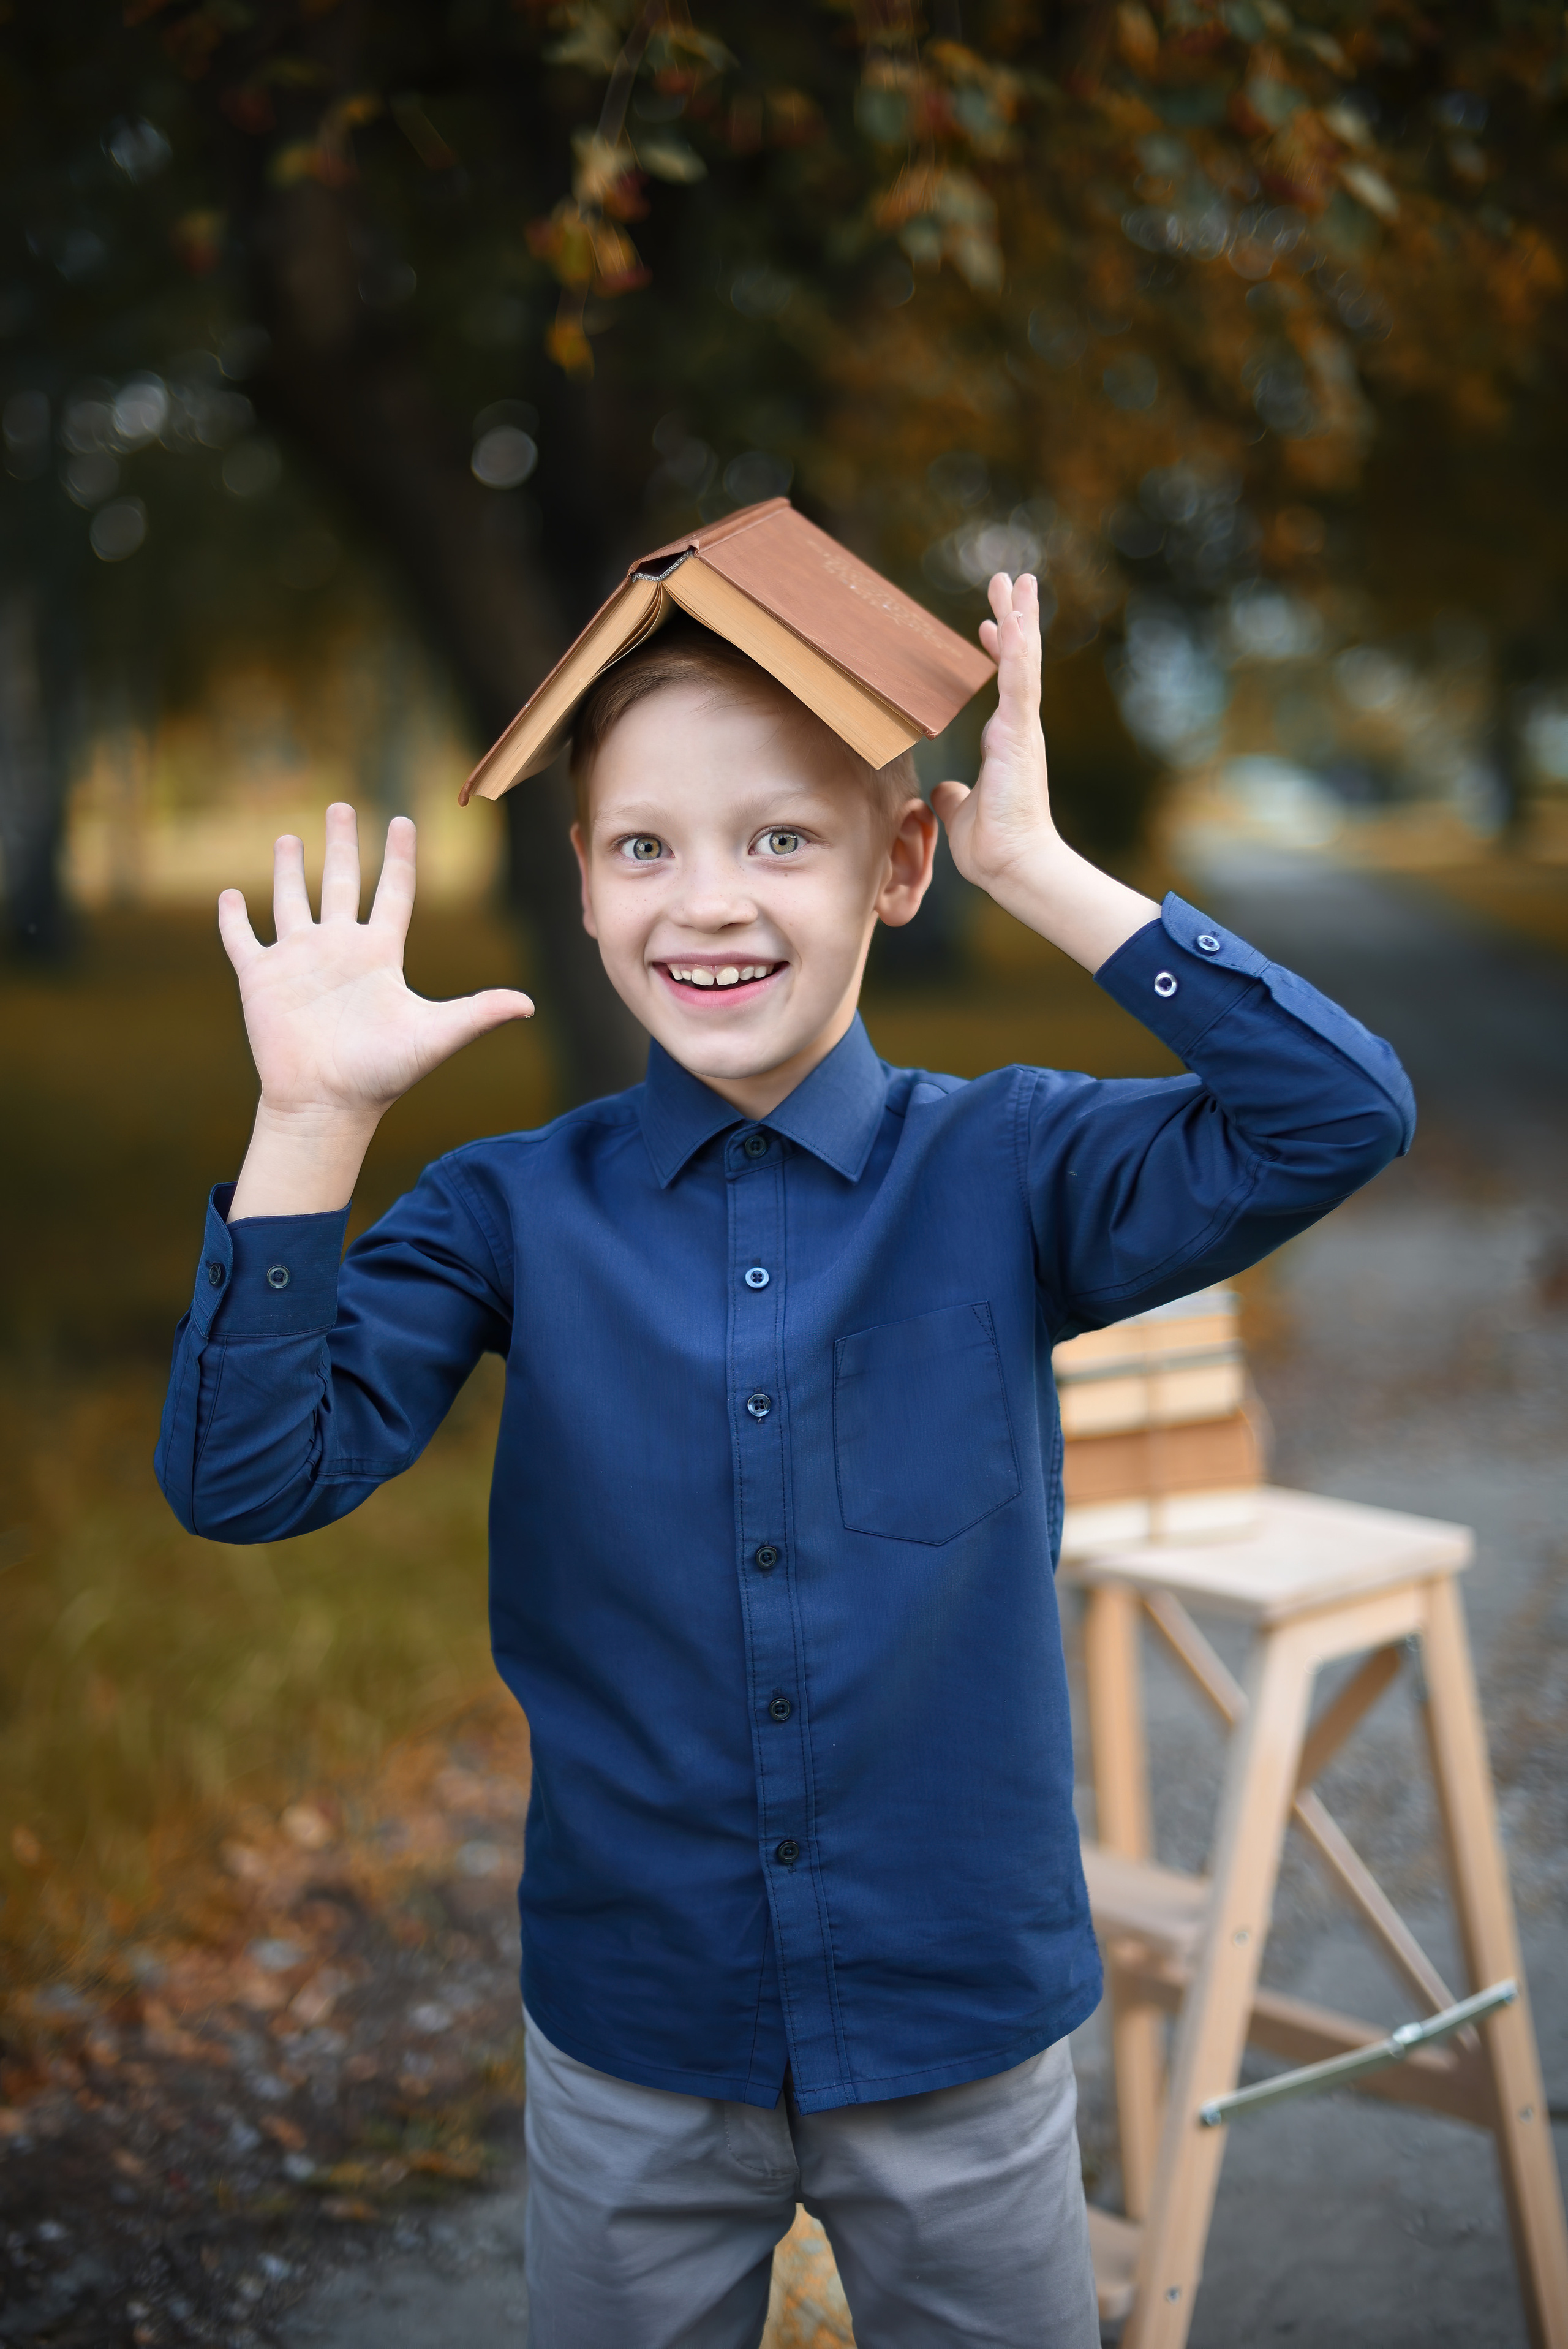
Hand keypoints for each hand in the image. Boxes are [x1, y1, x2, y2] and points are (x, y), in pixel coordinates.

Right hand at [221, 805, 532, 1217]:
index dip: (398, 857)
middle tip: (341, 806)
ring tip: (286, 837)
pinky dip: (233, 918)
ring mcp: (298, 962)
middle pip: (340, 883)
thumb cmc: (381, 1075)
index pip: (392, 892)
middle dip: (341, 845)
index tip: (403, 821)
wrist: (327, 1105)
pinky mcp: (261, 979)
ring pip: (291, 901)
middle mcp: (339, 949)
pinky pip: (243, 940)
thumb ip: (478, 1013)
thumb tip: (530, 1005)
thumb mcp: (434, 1036)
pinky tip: (227, 895)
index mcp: (379, 954)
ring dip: (287, 870)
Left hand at [930, 572, 1055, 894]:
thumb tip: (944, 791)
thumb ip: (955, 795)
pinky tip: (1013, 621)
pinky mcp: (1019, 736)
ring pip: (1022, 662)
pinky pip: (1018, 684)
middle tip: (1012, 580)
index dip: (999, 651)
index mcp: (1006, 741)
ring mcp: (1021, 729)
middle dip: (1015, 617)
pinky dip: (1016, 651)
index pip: (1004, 684)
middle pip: (1018, 660)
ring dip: (1020, 619)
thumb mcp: (962, 811)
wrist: (1013, 865)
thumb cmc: (993, 845)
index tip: (990, 623)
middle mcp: (1018, 728)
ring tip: (1017, 581)